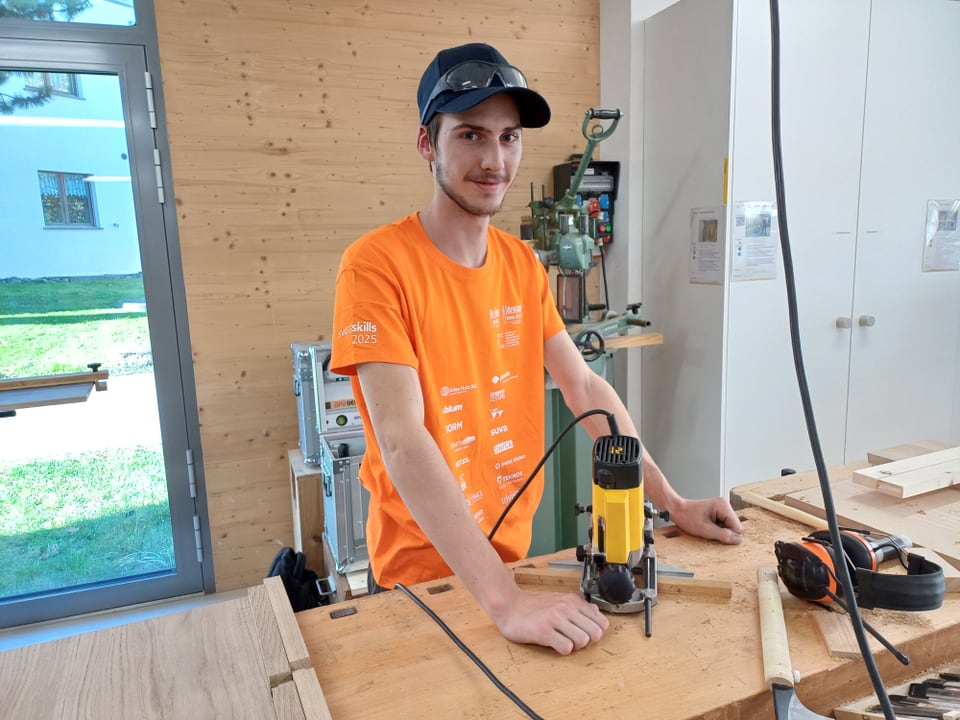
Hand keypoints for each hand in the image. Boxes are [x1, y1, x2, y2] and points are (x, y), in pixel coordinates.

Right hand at [490, 589, 608, 654]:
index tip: (584, 633)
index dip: (595, 631)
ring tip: (563, 641)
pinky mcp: (544, 631)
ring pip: (583, 641)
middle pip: (595, 633)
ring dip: (575, 646)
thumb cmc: (533, 606)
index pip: (602, 622)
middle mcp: (566, 607)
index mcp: (572, 600)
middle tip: (574, 640)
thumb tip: (597, 613)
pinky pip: (566, 648)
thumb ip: (579, 607)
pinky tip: (554, 644)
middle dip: (588, 641)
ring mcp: (555, 619)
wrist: (509, 606)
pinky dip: (563, 650)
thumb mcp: (560, 599)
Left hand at [669, 497, 743, 544]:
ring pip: (730, 526)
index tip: (718, 537)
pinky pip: (724, 524)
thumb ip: (723, 535)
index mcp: (723, 506)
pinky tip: (708, 527)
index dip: (729, 536)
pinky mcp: (718, 511)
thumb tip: (738, 540)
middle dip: (725, 533)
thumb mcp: (705, 530)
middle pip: (735, 526)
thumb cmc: (687, 516)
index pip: (738, 527)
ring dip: (720, 531)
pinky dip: (718, 529)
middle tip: (711, 532)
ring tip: (708, 528)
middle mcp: (725, 504)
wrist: (677, 510)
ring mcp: (722, 507)